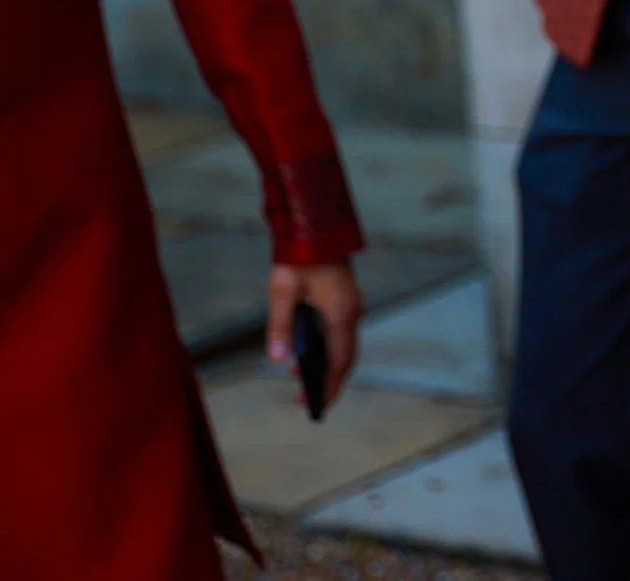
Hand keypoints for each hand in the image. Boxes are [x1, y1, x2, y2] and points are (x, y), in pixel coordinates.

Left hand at [266, 260, 362, 412]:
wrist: (315, 224)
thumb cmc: (299, 256)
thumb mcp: (283, 292)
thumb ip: (281, 327)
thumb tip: (278, 358)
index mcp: (340, 313)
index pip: (340, 360)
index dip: (330, 385)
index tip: (317, 405)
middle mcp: (351, 311)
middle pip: (346, 355)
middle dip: (329, 379)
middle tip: (309, 400)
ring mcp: (351, 303)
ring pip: (344, 343)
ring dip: (328, 363)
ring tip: (303, 379)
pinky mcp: (345, 296)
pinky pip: (341, 330)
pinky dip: (329, 347)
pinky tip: (310, 351)